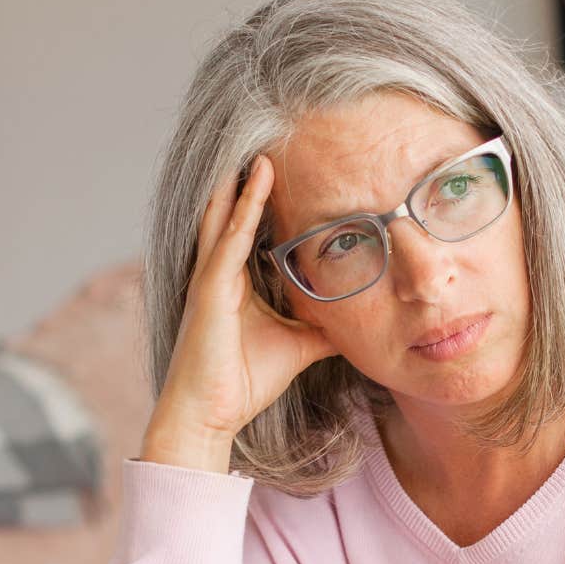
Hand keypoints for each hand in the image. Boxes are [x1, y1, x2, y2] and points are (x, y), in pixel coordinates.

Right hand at [146, 155, 338, 462]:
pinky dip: (238, 215)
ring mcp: (209, 280)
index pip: (247, 231)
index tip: (282, 173)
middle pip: (230, 217)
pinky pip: (226, 244)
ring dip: (241, 188)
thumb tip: (356, 323)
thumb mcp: (299, 346)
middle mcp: (217, 275)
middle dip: (247, 184)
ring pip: (224, 221)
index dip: (260, 203)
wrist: (210, 415)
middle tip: (266, 148)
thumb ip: (322, 329)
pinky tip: (252, 190)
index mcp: (234, 283)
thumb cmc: (243, 382)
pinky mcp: (208, 291)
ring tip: (259, 154)